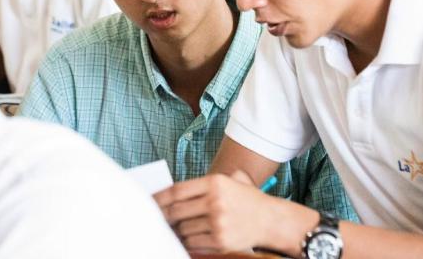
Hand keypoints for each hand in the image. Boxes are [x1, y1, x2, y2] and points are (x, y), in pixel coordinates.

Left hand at [153, 171, 275, 251]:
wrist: (272, 220)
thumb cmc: (248, 199)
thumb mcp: (232, 180)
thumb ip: (207, 182)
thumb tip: (174, 191)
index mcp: (215, 183)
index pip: (177, 190)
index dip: (159, 197)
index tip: (150, 201)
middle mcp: (215, 201)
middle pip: (176, 210)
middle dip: (163, 215)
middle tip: (155, 217)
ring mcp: (218, 223)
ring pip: (183, 228)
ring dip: (175, 229)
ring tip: (172, 227)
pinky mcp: (220, 241)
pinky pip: (193, 242)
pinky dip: (186, 240)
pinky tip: (186, 237)